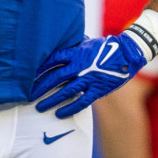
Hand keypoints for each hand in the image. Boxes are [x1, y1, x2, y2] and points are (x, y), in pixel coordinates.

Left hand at [33, 34, 148, 117]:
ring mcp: (89, 78)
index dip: (40, 68)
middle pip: (55, 77)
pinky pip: (81, 101)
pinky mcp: (98, 89)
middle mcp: (81, 66)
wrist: (128, 53)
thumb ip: (74, 47)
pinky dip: (70, 108)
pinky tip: (59, 114)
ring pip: (66, 91)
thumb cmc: (107, 47)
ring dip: (51, 100)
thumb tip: (61, 43)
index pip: (53, 60)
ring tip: (39, 107)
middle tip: (28, 95)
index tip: (29, 75)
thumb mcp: (89, 43)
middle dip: (40, 87)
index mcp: (77, 53)